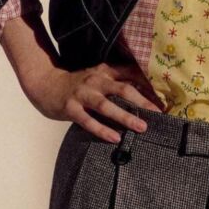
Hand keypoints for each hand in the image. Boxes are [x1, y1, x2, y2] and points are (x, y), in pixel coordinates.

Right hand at [22, 61, 162, 142]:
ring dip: (125, 116)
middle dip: (142, 101)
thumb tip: (142, 92)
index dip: (148, 84)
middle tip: (159, 113)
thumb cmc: (76, 83)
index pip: (131, 74)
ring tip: (142, 127)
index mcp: (105, 71)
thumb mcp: (97, 76)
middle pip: (123, 89)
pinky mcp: (70, 108)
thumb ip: (115, 81)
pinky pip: (88, 121)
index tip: (163, 97)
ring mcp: (82, 94)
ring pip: (106, 105)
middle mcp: (96, 80)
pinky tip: (115, 138)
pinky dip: (102, 129)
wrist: (44, 83)